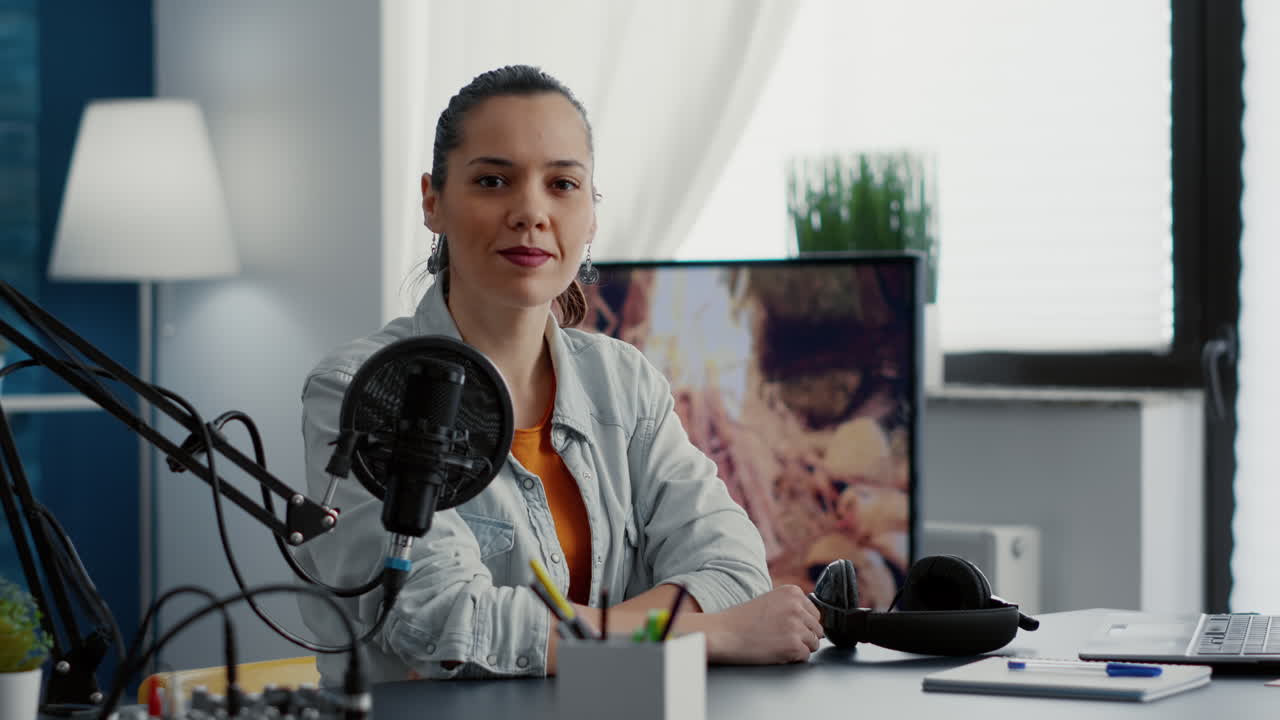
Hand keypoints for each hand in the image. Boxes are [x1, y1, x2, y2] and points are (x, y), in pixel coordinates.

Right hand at [692, 585, 823, 664]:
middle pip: (817, 629)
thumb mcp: (770, 601)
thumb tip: (811, 620)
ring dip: (799, 647)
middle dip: (803, 636)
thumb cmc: (742, 619)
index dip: (802, 624)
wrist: (724, 632)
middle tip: (781, 638)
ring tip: (778, 644)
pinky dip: (793, 658)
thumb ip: (791, 605)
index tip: (785, 627)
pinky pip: (805, 656)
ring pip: (814, 643)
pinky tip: (776, 652)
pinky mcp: (793, 645)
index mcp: (793, 592)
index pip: (815, 614)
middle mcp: (797, 607)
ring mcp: (796, 626)